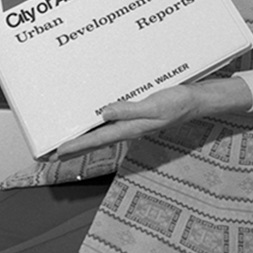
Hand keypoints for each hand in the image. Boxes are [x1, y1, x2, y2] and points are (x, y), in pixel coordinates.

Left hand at [53, 77, 252, 160]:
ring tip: (68, 142)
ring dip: (85, 138)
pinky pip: (112, 122)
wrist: (197, 99)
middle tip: (55, 153)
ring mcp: (133, 123)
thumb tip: (103, 114)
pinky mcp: (137, 115)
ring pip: (103, 133)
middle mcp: (129, 128)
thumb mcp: (154, 106)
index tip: (59, 152)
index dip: (78, 146)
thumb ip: (129, 111)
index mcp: (131, 128)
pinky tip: (93, 122)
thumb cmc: (177, 102)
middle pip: (97, 140)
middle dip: (76, 147)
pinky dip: (98, 125)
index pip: (98, 138)